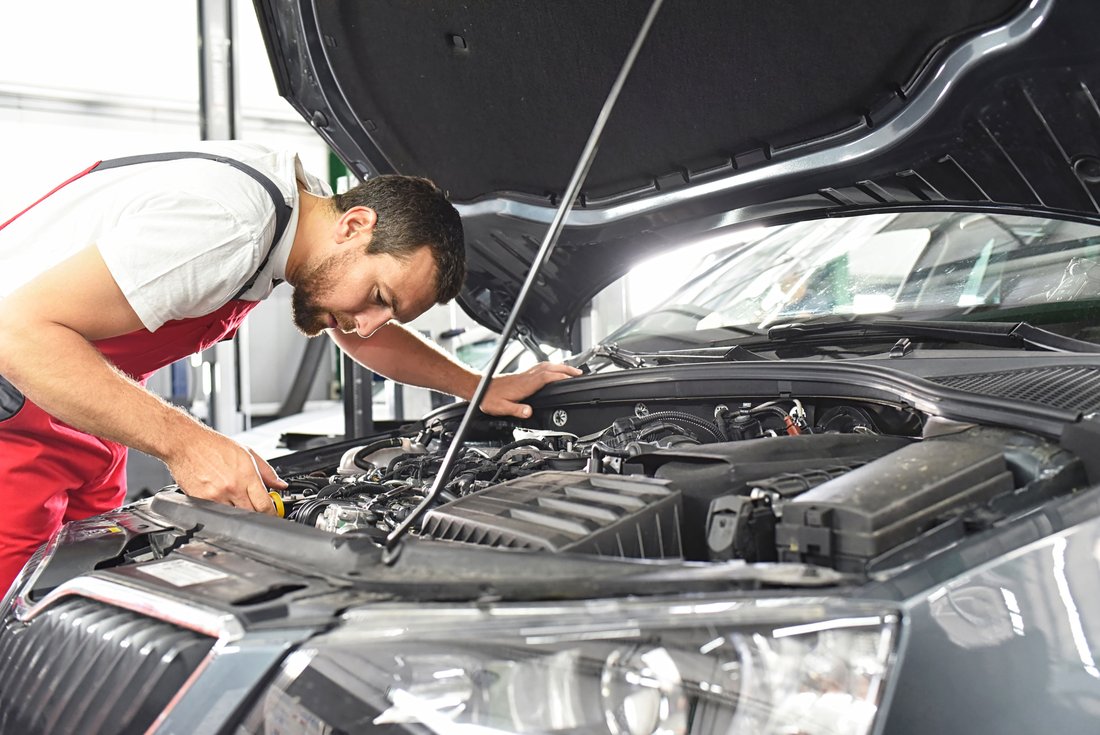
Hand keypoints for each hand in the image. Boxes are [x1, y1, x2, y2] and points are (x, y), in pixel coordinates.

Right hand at [164, 428, 287, 513]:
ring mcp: (215, 496)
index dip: (272, 513)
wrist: (186, 444)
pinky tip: (222, 499)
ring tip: (237, 500)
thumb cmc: (214, 445)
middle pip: (251, 514)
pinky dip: (223, 511)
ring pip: (234, 516)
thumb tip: (281, 485)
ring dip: (240, 513)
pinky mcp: (201, 501)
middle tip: (257, 507)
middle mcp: (232, 487)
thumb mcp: (248, 453)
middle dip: (258, 513)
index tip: (274, 513)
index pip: (265, 505)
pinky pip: (217, 513)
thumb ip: (267, 471)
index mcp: (246, 475)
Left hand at [479, 362, 582, 418]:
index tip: (572, 378)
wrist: (479, 389)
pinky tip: (553, 370)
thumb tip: (529, 412)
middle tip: (579, 372)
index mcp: (524, 385)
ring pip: (546, 366)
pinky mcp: (522, 375)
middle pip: (550, 368)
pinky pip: (540, 367)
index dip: (560, 376)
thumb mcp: (501, 408)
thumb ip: (517, 410)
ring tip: (571, 369)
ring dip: (560, 366)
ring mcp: (524, 374)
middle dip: (566, 369)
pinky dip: (551, 367)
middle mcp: (526, 377)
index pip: (546, 377)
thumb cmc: (489, 398)